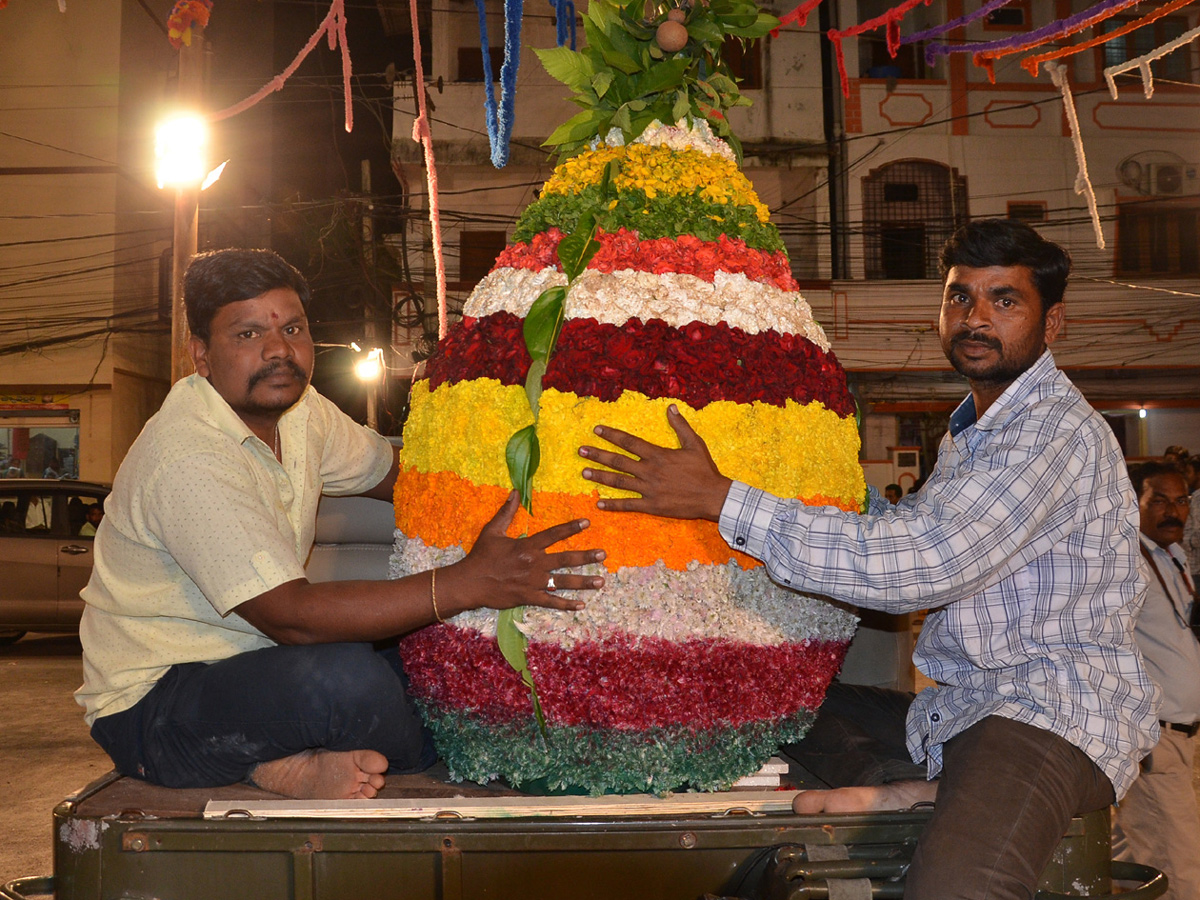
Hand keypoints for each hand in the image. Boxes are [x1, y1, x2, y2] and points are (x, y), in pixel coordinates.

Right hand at [448, 491, 605, 613]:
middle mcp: (534, 563)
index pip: (553, 534)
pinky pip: (551, 602)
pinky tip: (581, 605)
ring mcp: (533, 582)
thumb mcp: (492, 531)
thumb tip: (515, 491)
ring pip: (563, 582)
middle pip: (565, 559)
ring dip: (583, 582)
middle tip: (603, 554)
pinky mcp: (529, 597)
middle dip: (586, 557)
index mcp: (527, 546)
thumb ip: (506, 512)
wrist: (470, 582)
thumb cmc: (481, 556)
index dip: (571, 528)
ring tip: (600, 581)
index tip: (587, 522)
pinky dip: (566, 604)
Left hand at [579, 404, 731, 521]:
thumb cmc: (704, 470)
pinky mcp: (652, 506)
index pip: (629, 442)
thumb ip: (680, 426)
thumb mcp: (694, 444)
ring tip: (584, 472)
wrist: (713, 496)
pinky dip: (613, 505)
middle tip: (581, 450)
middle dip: (598, 455)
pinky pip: (628, 505)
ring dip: (600, 477)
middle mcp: (649, 471)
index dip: (611, 435)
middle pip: (618, 461)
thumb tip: (671, 407)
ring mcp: (648, 489)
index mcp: (657, 454)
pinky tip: (599, 503)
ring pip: (619, 482)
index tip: (596, 430)